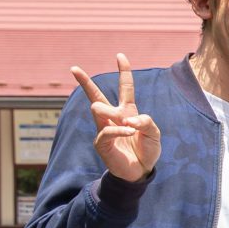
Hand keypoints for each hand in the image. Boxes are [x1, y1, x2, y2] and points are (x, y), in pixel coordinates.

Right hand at [73, 56, 160, 181]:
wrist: (140, 172)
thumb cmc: (147, 151)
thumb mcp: (154, 133)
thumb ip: (147, 121)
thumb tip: (129, 118)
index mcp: (127, 111)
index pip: (125, 87)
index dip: (123, 71)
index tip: (120, 56)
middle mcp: (113, 117)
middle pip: (96, 95)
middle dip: (85, 81)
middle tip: (73, 68)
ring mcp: (104, 128)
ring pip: (97, 108)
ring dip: (114, 114)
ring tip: (129, 125)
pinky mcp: (101, 142)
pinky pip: (106, 129)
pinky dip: (120, 129)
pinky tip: (130, 132)